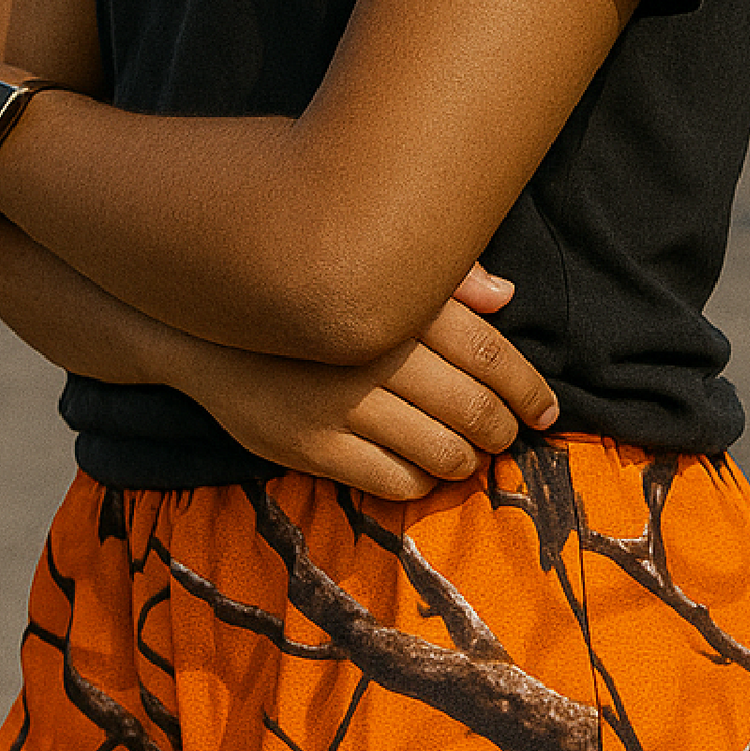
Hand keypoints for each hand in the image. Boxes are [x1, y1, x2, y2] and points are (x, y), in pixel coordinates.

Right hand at [192, 268, 557, 503]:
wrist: (203, 327)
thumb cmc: (306, 293)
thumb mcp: (368, 270)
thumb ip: (442, 281)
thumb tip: (506, 299)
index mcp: (395, 305)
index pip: (489, 356)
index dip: (528, 389)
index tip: (546, 409)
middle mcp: (370, 354)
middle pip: (473, 408)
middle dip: (504, 429)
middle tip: (510, 434)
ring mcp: (338, 405)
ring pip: (440, 452)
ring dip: (468, 460)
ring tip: (470, 453)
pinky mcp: (309, 446)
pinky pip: (393, 481)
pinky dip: (422, 480)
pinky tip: (423, 468)